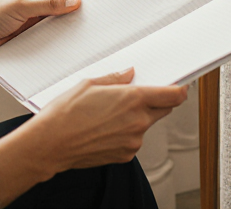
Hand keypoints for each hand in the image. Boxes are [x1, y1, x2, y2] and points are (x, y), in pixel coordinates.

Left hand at [0, 0, 88, 60]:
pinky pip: (51, 37)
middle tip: (96, 19)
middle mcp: (36, 3)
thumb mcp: (21, 7)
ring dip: (69, 28)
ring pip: (58, 23)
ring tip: (86, 33)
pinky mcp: (32, 37)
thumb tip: (74, 1)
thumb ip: (49, 5)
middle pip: (63, 6)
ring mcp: (35, 20)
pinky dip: (60, 40)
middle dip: (77, 12)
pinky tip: (70, 44)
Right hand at [0, 69, 187, 202]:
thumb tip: (129, 74)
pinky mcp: (125, 155)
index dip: (180, 89)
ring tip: (109, 115)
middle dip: (156, 101)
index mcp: (133, 100)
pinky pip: (134, 140)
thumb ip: (116, 79)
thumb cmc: (65, 113)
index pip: (173, 95)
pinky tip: (105, 128)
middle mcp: (138, 122)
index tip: (180, 86)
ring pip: (146, 125)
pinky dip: (126, 133)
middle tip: (136, 96)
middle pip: (164, 109)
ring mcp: (133, 141)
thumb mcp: (89, 84)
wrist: (50, 144)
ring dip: (137, 118)